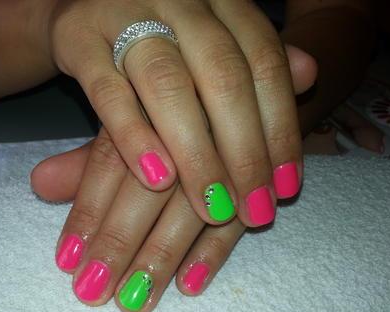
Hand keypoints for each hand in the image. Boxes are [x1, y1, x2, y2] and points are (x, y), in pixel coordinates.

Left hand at [31, 47, 315, 311]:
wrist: (244, 72)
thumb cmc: (176, 109)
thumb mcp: (131, 122)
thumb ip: (90, 158)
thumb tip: (39, 184)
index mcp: (147, 103)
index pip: (110, 161)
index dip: (88, 210)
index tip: (67, 260)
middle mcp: (188, 121)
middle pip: (150, 188)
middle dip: (121, 240)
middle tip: (93, 292)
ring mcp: (230, 146)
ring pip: (194, 206)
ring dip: (163, 254)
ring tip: (136, 301)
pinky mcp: (266, 168)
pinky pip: (241, 212)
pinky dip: (216, 250)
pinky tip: (190, 286)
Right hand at [49, 0, 309, 225]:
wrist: (87, 3)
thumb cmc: (164, 34)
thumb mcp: (214, 41)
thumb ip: (255, 63)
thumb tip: (311, 71)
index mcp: (222, 2)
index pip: (264, 64)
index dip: (280, 127)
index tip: (286, 188)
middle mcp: (181, 3)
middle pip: (223, 77)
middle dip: (244, 152)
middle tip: (253, 212)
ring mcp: (126, 14)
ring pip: (169, 86)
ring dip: (196, 154)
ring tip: (214, 209)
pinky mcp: (78, 36)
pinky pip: (107, 89)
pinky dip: (134, 136)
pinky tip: (157, 179)